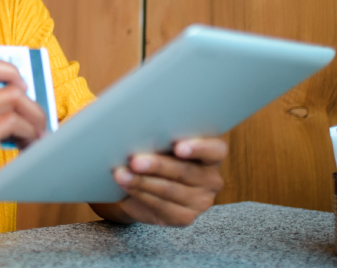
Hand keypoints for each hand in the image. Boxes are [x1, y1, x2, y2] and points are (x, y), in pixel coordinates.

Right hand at [0, 58, 47, 228]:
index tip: (23, 90)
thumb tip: (23, 106)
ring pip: (16, 100)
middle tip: (39, 126)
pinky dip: (29, 135)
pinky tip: (26, 148)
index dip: (10, 71)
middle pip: (11, 84)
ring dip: (34, 121)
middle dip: (34, 105)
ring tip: (34, 140)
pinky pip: (14, 123)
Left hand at [98, 138, 226, 226]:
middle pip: (185, 171)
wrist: (148, 181)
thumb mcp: (160, 138)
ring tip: (121, 173)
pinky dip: (140, 194)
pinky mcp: (184, 217)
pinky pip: (161, 206)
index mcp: (212, 154)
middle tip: (135, 160)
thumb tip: (134, 118)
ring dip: (142, 181)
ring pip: (169, 190)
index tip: (178, 146)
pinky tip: (126, 185)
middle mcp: (211, 179)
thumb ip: (158, 130)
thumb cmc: (156, 149)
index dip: (199, 147)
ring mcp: (200, 201)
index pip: (215, 150)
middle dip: (157, 166)